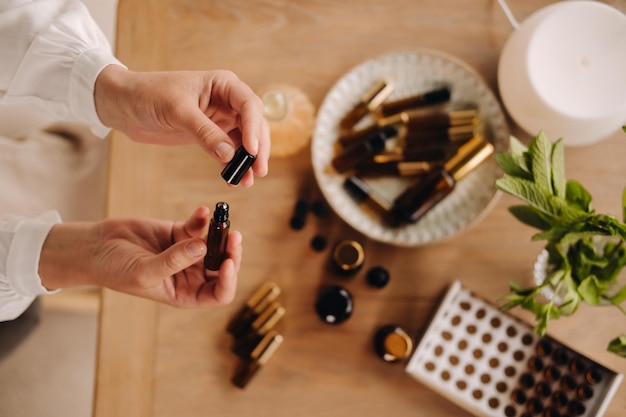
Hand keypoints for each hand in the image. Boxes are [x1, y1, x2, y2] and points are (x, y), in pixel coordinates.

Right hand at [39, 206, 240, 306]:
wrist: (95, 248)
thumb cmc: (115, 270)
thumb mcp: (143, 271)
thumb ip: (173, 261)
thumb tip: (202, 247)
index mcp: (186, 294)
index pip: (219, 293)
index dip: (228, 280)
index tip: (227, 262)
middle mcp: (192, 276)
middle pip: (223, 266)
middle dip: (230, 252)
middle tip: (233, 235)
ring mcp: (187, 253)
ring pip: (215, 244)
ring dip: (221, 232)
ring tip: (221, 219)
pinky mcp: (180, 233)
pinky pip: (199, 226)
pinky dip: (203, 218)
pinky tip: (202, 211)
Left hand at [94, 66, 269, 186]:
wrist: (123, 105)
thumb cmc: (148, 94)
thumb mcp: (178, 111)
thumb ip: (205, 132)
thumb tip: (229, 154)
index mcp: (223, 84)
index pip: (249, 105)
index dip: (254, 128)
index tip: (251, 151)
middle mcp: (226, 100)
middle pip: (254, 124)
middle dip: (257, 148)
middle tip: (258, 170)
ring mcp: (219, 119)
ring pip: (244, 140)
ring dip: (247, 160)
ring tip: (247, 181)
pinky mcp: (210, 135)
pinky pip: (228, 151)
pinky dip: (232, 165)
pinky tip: (233, 178)